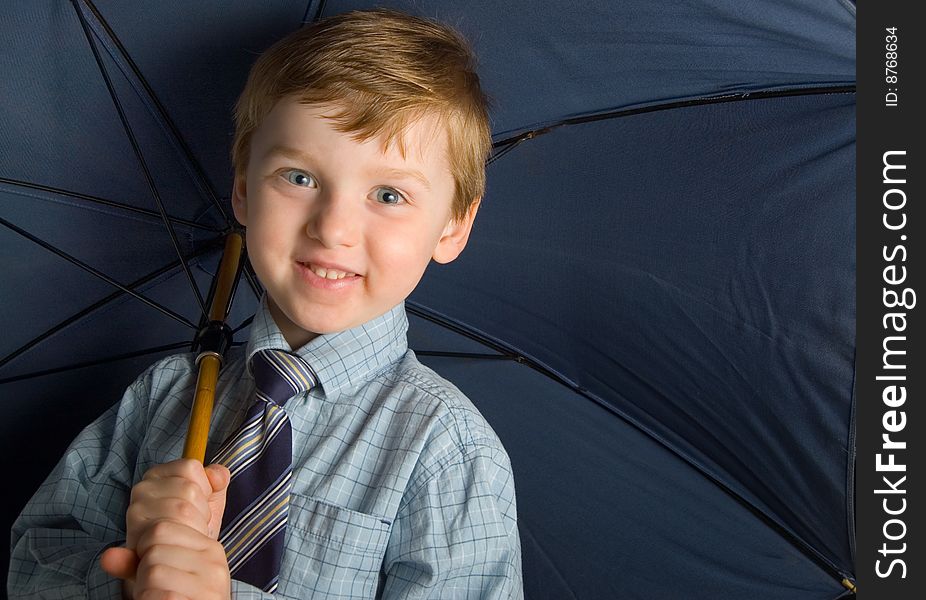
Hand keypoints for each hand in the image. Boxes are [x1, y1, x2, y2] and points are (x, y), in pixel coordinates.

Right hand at [100, 459, 230, 596]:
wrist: (176, 570)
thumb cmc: (191, 531)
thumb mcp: (209, 501)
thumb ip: (216, 481)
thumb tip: (218, 475)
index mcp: (156, 476)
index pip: (190, 467)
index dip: (204, 488)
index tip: (198, 505)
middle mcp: (141, 492)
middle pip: (189, 490)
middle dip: (201, 511)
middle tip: (193, 528)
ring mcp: (135, 517)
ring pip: (183, 510)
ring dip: (195, 529)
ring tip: (186, 538)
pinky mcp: (135, 544)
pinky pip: (166, 536)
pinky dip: (178, 545)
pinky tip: (178, 553)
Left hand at [120, 519, 230, 599]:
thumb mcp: (157, 577)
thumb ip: (134, 563)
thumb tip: (107, 557)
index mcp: (208, 547)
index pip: (161, 528)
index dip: (144, 550)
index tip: (156, 570)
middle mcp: (214, 561)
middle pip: (154, 548)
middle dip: (144, 571)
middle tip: (158, 589)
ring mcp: (212, 583)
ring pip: (154, 571)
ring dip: (146, 590)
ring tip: (160, 598)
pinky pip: (164, 594)